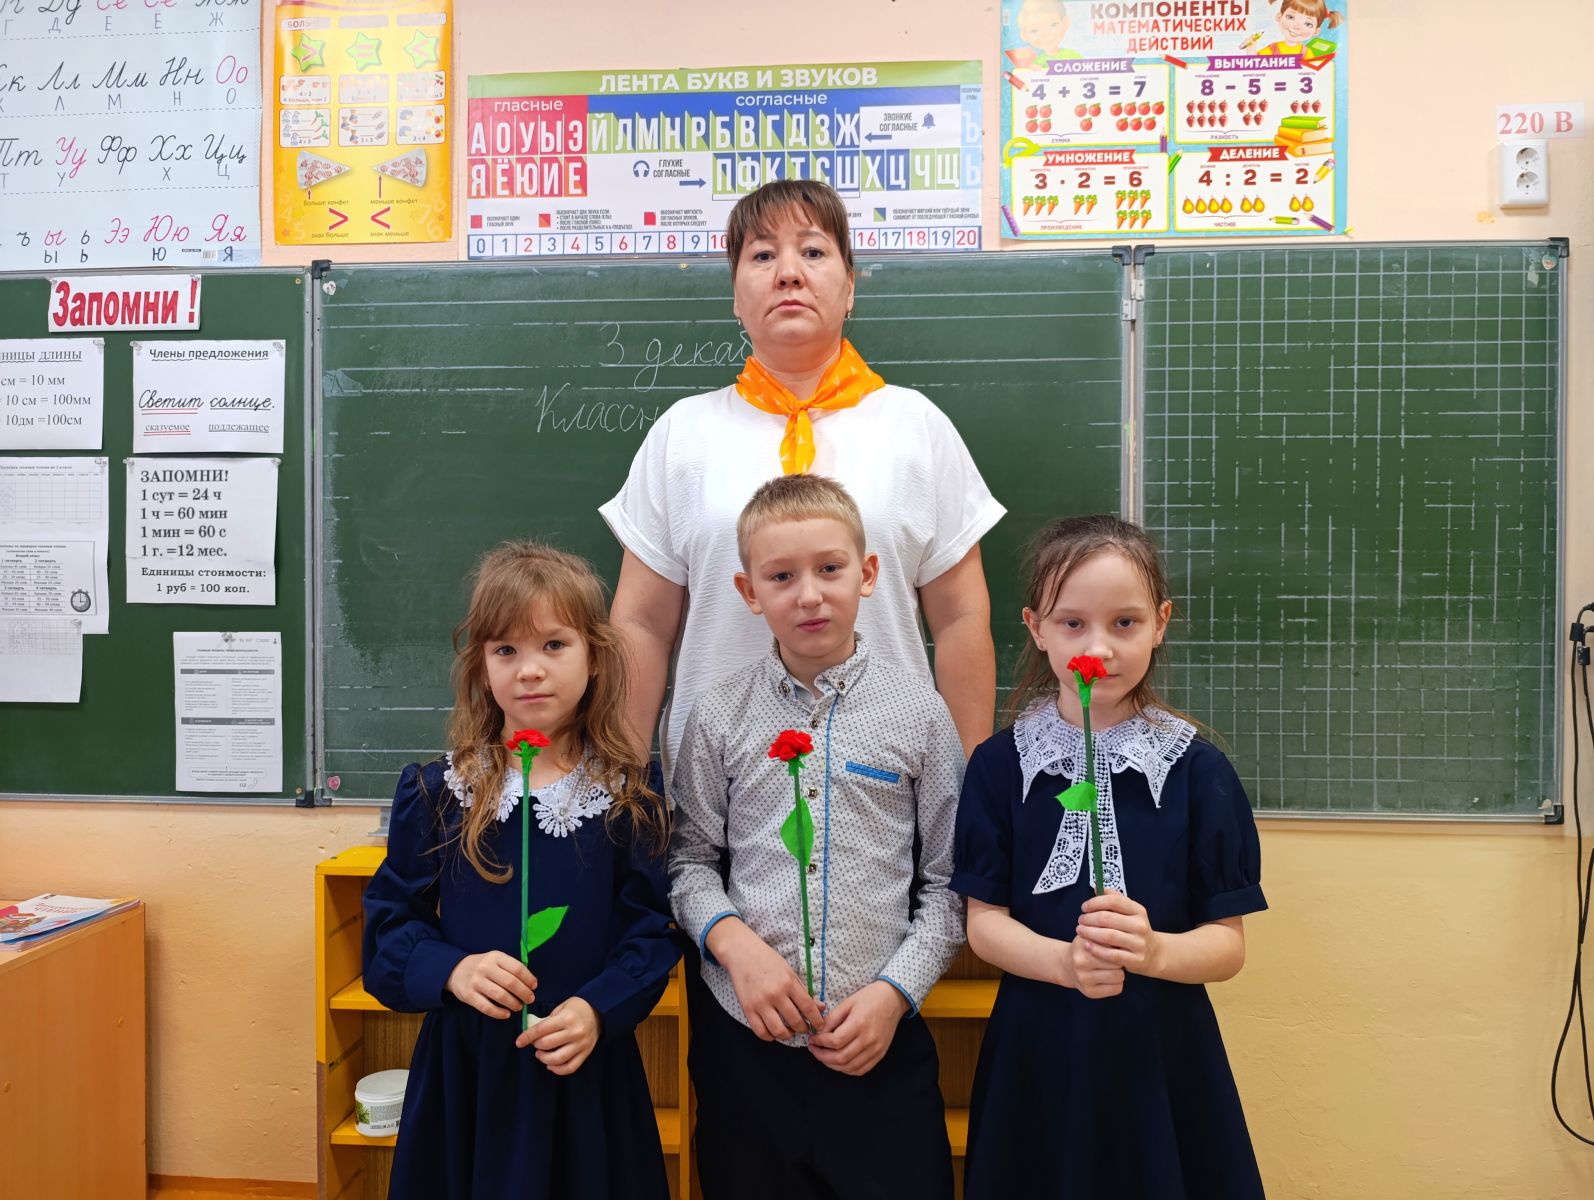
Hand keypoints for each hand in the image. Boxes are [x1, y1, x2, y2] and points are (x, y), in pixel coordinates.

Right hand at [445, 951, 536, 1017]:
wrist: (456, 970)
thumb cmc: (483, 966)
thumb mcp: (496, 960)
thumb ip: (511, 968)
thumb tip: (531, 983)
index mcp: (495, 957)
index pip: (517, 968)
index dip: (528, 979)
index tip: (534, 986)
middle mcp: (485, 968)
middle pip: (510, 983)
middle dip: (524, 993)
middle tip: (530, 999)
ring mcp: (476, 982)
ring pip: (500, 996)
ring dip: (513, 1003)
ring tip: (519, 1007)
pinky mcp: (468, 996)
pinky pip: (486, 1007)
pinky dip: (499, 1013)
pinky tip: (506, 1014)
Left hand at [516, 996, 600, 1073]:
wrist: (600, 1012)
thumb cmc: (578, 1008)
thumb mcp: (562, 1006)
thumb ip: (548, 1020)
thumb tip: (532, 1032)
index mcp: (567, 1018)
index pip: (541, 1030)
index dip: (527, 1036)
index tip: (519, 1042)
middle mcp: (574, 1032)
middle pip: (547, 1044)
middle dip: (535, 1045)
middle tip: (534, 1043)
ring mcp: (581, 1044)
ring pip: (557, 1059)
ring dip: (544, 1058)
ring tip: (540, 1054)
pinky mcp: (586, 1053)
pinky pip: (570, 1067)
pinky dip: (557, 1070)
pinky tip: (550, 1064)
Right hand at [710, 919, 824, 1040]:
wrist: (742, 954)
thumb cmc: (768, 961)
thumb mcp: (790, 972)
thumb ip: (804, 990)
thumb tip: (821, 1007)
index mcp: (788, 983)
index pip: (808, 1007)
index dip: (816, 1020)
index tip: (819, 1025)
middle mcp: (775, 994)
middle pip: (795, 1021)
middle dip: (803, 1029)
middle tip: (804, 1028)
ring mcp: (760, 1003)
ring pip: (778, 1031)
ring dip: (788, 1035)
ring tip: (790, 1032)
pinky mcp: (747, 1009)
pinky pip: (761, 1032)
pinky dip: (770, 1036)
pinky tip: (774, 1032)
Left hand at [808, 981, 908, 1075]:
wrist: (892, 1000)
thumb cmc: (869, 998)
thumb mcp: (848, 1002)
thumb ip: (832, 1019)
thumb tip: (818, 1034)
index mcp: (859, 1023)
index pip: (835, 1041)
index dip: (820, 1043)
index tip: (812, 1039)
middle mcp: (869, 1039)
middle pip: (841, 1058)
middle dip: (822, 1056)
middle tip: (814, 1049)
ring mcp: (876, 1049)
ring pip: (849, 1067)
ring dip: (832, 1065)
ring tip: (823, 1055)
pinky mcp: (880, 1055)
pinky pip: (860, 1070)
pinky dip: (846, 1069)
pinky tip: (838, 1061)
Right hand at [1069, 936, 1124, 999]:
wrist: (1068, 965)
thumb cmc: (1087, 948)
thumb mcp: (1092, 935)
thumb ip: (1107, 935)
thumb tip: (1125, 943)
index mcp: (1082, 945)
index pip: (1113, 947)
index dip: (1118, 947)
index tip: (1117, 947)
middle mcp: (1080, 963)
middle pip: (1117, 962)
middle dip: (1119, 960)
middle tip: (1115, 960)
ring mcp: (1084, 979)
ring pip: (1119, 977)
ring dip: (1120, 972)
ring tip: (1113, 968)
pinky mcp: (1090, 993)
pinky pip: (1117, 989)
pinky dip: (1117, 983)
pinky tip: (1110, 978)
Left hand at [1075, 890, 1160, 974]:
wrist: (1153, 952)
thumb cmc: (1134, 928)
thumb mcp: (1129, 912)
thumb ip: (1114, 899)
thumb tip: (1096, 887)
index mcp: (1138, 911)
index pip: (1114, 901)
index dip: (1095, 902)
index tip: (1084, 907)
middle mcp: (1140, 926)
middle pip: (1108, 918)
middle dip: (1089, 918)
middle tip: (1080, 920)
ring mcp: (1139, 943)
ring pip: (1108, 936)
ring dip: (1090, 933)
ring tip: (1080, 931)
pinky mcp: (1136, 959)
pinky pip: (1111, 954)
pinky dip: (1096, 949)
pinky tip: (1087, 945)